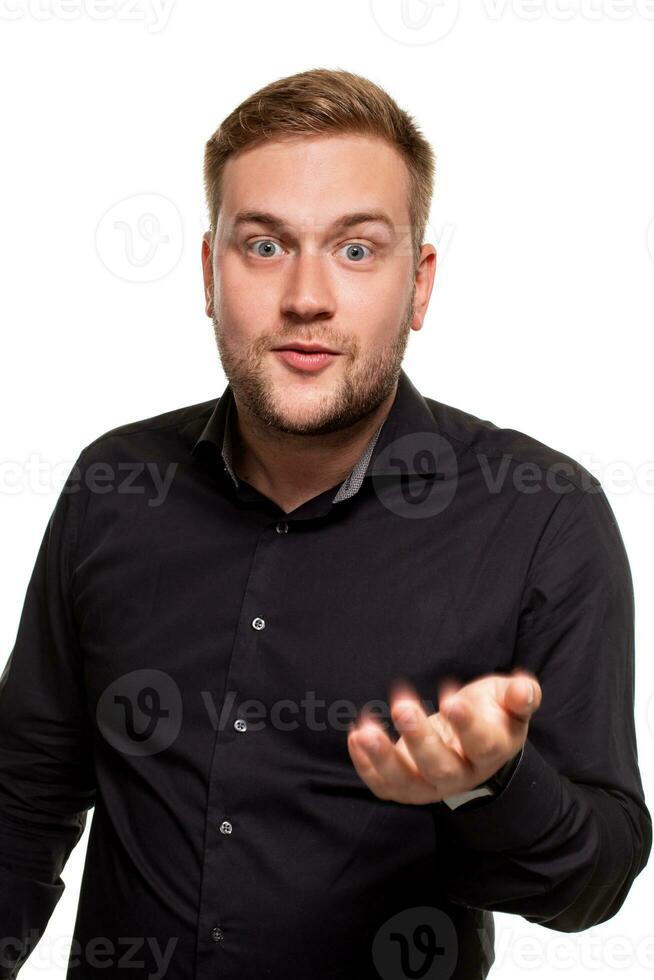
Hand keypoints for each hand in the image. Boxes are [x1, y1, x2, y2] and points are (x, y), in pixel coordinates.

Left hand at [347, 669, 541, 804]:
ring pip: (408, 783)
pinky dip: (366, 765)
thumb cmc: (491, 712)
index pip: (483, 744)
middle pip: (441, 768)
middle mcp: (462, 774)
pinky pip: (385, 785)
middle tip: (403, 706)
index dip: (468, 725)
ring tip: (366, 731)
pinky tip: (356, 735)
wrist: (473, 741)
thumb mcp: (508, 698)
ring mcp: (432, 785)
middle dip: (420, 739)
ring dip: (384, 758)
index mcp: (492, 751)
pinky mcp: (407, 786)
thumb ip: (520, 694)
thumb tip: (523, 690)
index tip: (451, 700)